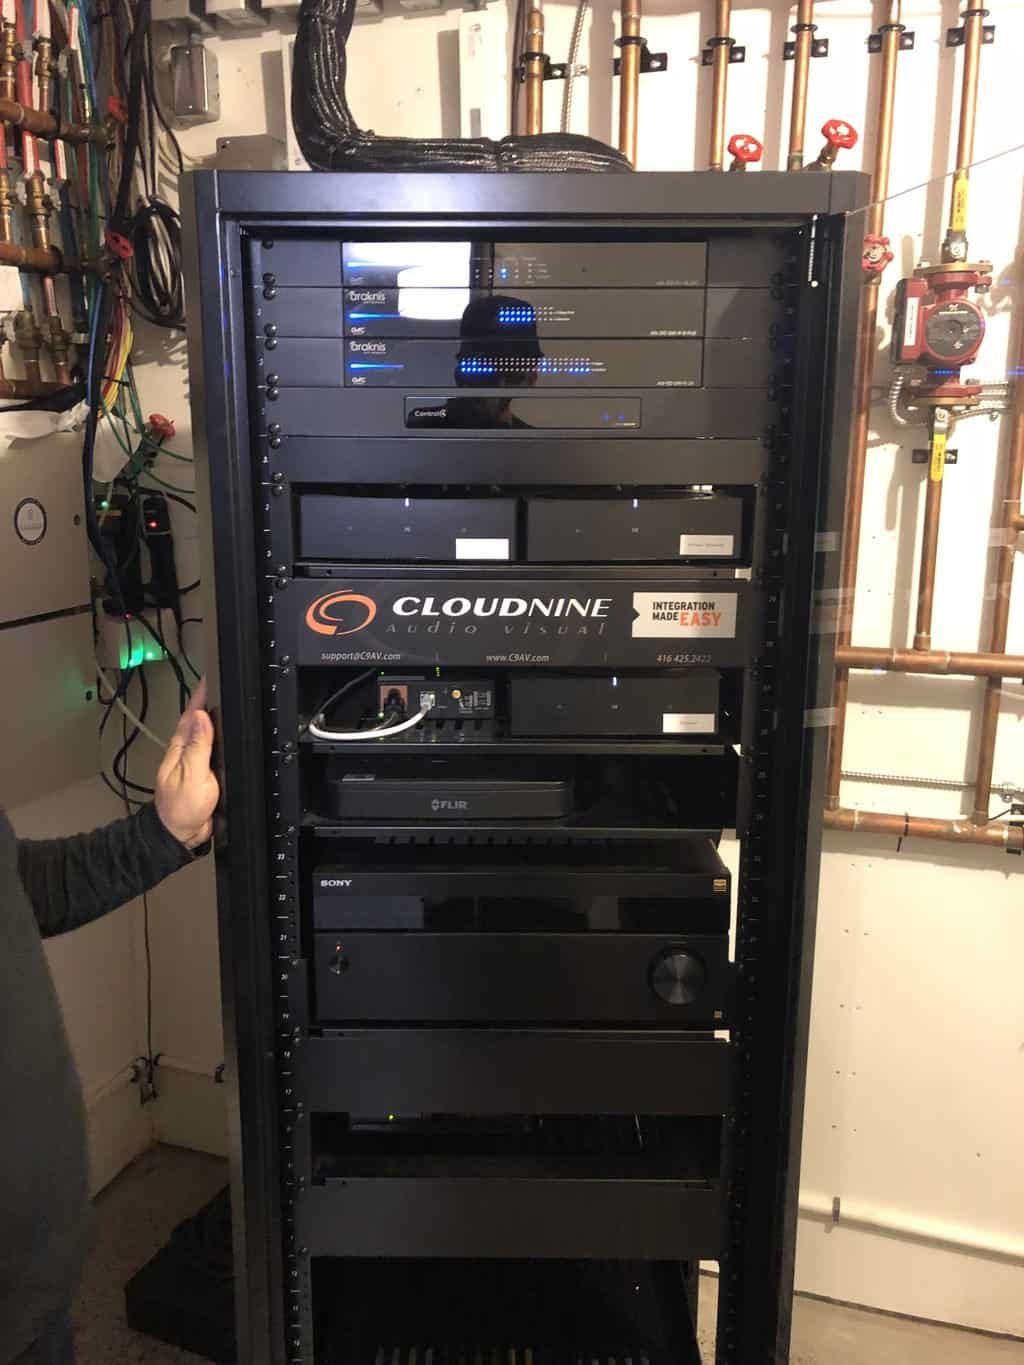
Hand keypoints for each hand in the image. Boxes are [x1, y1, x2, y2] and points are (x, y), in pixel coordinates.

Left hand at [155, 678, 218, 849]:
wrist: (179, 834)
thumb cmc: (181, 808)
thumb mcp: (193, 774)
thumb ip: (199, 745)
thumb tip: (201, 717)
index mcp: (180, 748)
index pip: (192, 715)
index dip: (201, 696)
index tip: (209, 679)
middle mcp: (183, 753)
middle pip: (196, 722)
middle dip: (205, 702)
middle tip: (215, 685)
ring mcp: (190, 763)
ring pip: (201, 735)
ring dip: (209, 719)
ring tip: (217, 703)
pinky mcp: (199, 774)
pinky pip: (208, 750)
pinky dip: (214, 740)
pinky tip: (220, 739)